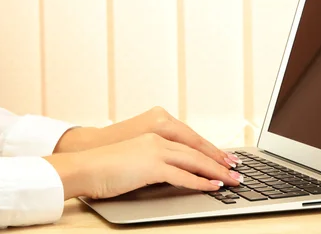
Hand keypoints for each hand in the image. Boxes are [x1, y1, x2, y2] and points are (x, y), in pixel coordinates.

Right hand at [45, 133, 243, 199]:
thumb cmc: (105, 165)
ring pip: (194, 161)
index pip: (190, 142)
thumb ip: (156, 159)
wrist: (84, 165)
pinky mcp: (151, 166)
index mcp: (155, 132)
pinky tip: (212, 187)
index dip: (210, 152)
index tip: (225, 160)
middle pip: (197, 150)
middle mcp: (158, 137)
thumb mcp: (135, 157)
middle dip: (219, 162)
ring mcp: (155, 150)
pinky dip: (199, 182)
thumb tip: (175, 171)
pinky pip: (182, 175)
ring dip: (215, 172)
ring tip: (231, 181)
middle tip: (236, 171)